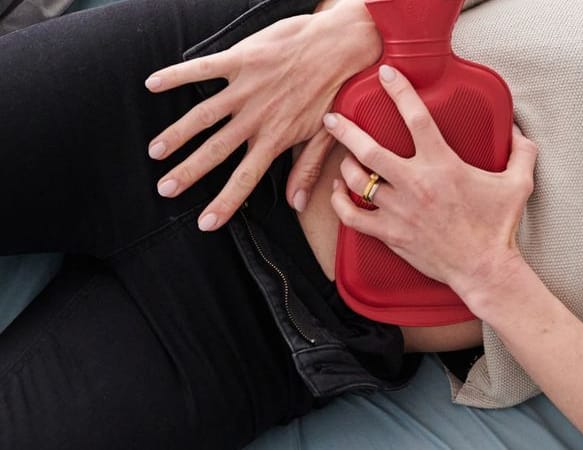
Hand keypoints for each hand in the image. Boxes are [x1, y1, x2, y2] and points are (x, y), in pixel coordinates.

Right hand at [145, 0, 379, 230]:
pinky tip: (152, 84)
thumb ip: (307, 168)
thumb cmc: (337, 88)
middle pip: (216, 150)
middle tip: (165, 189)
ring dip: (177, 134)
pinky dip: (177, 75)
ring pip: (204, 116)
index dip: (225, 202)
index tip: (205, 223)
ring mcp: (247, 88)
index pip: (246, 177)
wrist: (342, 43)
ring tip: (155, 152)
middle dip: (189, 172)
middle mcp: (257, 116)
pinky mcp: (242, 59)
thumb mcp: (327, 134)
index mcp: (277, 137)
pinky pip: (203, 69)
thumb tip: (296, 204)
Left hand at [326, 65, 538, 315]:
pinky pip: (352, 216)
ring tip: (345, 158)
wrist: (484, 268)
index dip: (399, 91)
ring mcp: (399, 210)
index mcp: (443, 165)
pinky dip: (339, 202)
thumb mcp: (518, 184)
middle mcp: (416, 184)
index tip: (386, 74)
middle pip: (369, 149)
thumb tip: (519, 131)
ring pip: (357, 180)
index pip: (416, 118)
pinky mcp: (390, 234)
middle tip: (332, 119)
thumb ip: (521, 152)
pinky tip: (338, 193)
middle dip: (346, 130)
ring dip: (346, 166)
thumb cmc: (498, 227)